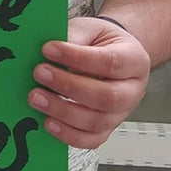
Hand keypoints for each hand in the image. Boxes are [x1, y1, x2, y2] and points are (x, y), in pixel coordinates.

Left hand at [28, 16, 150, 148]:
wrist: (111, 54)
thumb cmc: (100, 42)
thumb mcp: (90, 30)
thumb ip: (73, 37)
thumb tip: (47, 50)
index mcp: (134, 60)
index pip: (110, 62)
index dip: (78, 57)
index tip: (48, 49)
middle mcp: (133, 91)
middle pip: (107, 97)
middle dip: (68, 87)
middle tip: (39, 73)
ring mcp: (121, 113)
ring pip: (97, 121)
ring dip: (62, 111)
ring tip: (36, 97)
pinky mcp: (106, 128)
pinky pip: (91, 140)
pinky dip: (68, 135)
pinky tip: (48, 122)